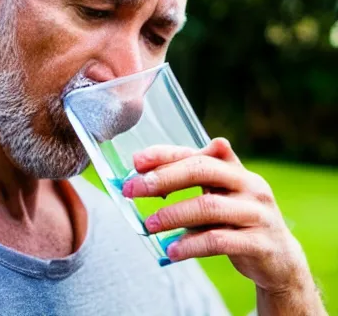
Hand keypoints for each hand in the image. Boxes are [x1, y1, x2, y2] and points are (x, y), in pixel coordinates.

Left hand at [122, 139, 324, 312]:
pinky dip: (191, 245)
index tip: (136, 161)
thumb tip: (141, 165)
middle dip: (163, 178)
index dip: (165, 154)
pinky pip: (219, 241)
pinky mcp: (261, 243)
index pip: (195, 154)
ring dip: (173, 214)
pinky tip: (171, 250)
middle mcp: (249, 184)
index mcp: (234, 168)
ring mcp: (257, 213)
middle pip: (201, 170)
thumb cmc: (236, 219)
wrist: (280, 259)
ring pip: (208, 207)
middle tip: (133, 188)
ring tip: (149, 223)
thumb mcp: (216, 195)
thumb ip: (187, 179)